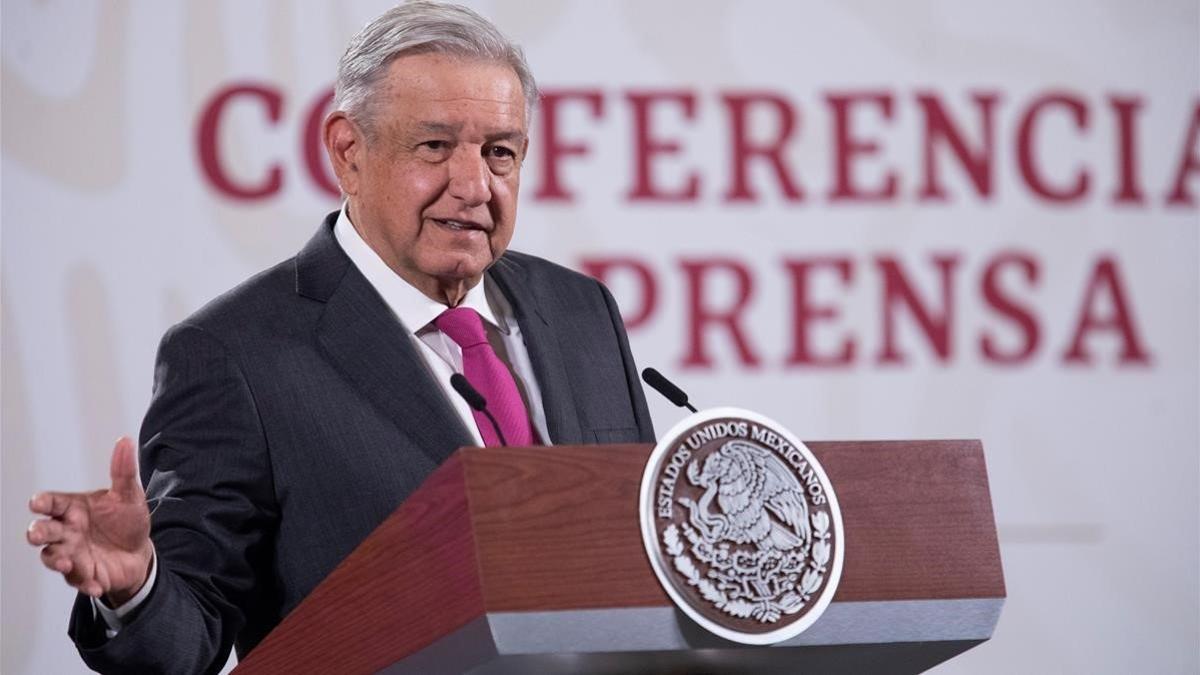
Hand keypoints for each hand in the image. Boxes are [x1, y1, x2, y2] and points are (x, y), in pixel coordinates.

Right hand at [27, 437, 153, 605]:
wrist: (139, 551)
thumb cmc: (126, 520)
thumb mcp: (129, 495)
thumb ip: (123, 471)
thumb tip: (125, 441)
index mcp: (73, 508)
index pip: (52, 502)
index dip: (42, 502)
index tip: (37, 502)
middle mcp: (67, 531)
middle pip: (44, 531)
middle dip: (38, 532)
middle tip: (37, 534)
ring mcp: (72, 553)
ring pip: (53, 557)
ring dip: (56, 560)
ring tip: (67, 562)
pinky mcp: (83, 574)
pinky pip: (79, 580)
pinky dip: (85, 583)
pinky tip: (96, 584)